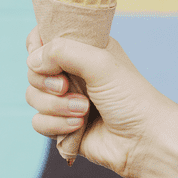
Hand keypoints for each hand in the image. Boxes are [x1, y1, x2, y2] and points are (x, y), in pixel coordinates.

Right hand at [25, 26, 177, 177]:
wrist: (145, 140)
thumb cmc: (131, 97)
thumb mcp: (100, 62)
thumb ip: (62, 51)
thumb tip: (32, 60)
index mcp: (83, 48)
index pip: (44, 37)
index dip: (38, 46)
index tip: (46, 56)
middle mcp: (72, 72)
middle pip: (33, 69)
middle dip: (47, 82)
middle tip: (67, 86)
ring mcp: (66, 99)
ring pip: (33, 96)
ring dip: (56, 106)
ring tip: (83, 110)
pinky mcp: (62, 125)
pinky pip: (38, 122)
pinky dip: (56, 125)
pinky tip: (79, 126)